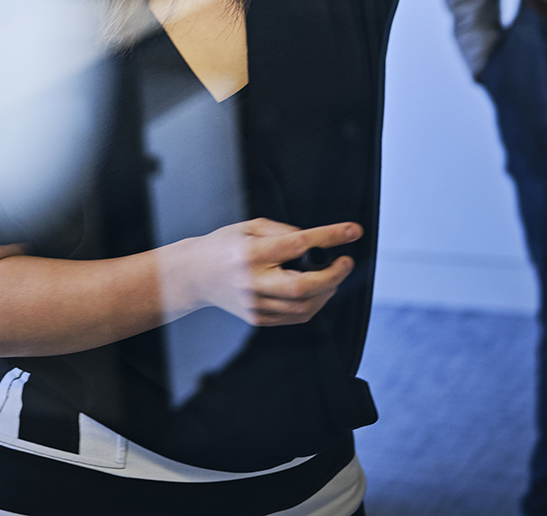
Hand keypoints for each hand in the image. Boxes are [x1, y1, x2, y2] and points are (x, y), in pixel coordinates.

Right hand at [175, 217, 361, 327]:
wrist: (195, 275)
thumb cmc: (222, 247)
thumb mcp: (249, 226)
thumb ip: (282, 231)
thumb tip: (312, 240)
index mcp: (250, 254)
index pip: (296, 244)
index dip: (329, 237)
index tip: (351, 231)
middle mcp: (252, 282)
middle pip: (303, 288)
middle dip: (333, 275)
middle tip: (345, 262)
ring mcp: (254, 305)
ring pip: (303, 308)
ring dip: (327, 291)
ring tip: (331, 276)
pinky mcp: (257, 318)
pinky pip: (294, 318)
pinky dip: (312, 304)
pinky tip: (316, 290)